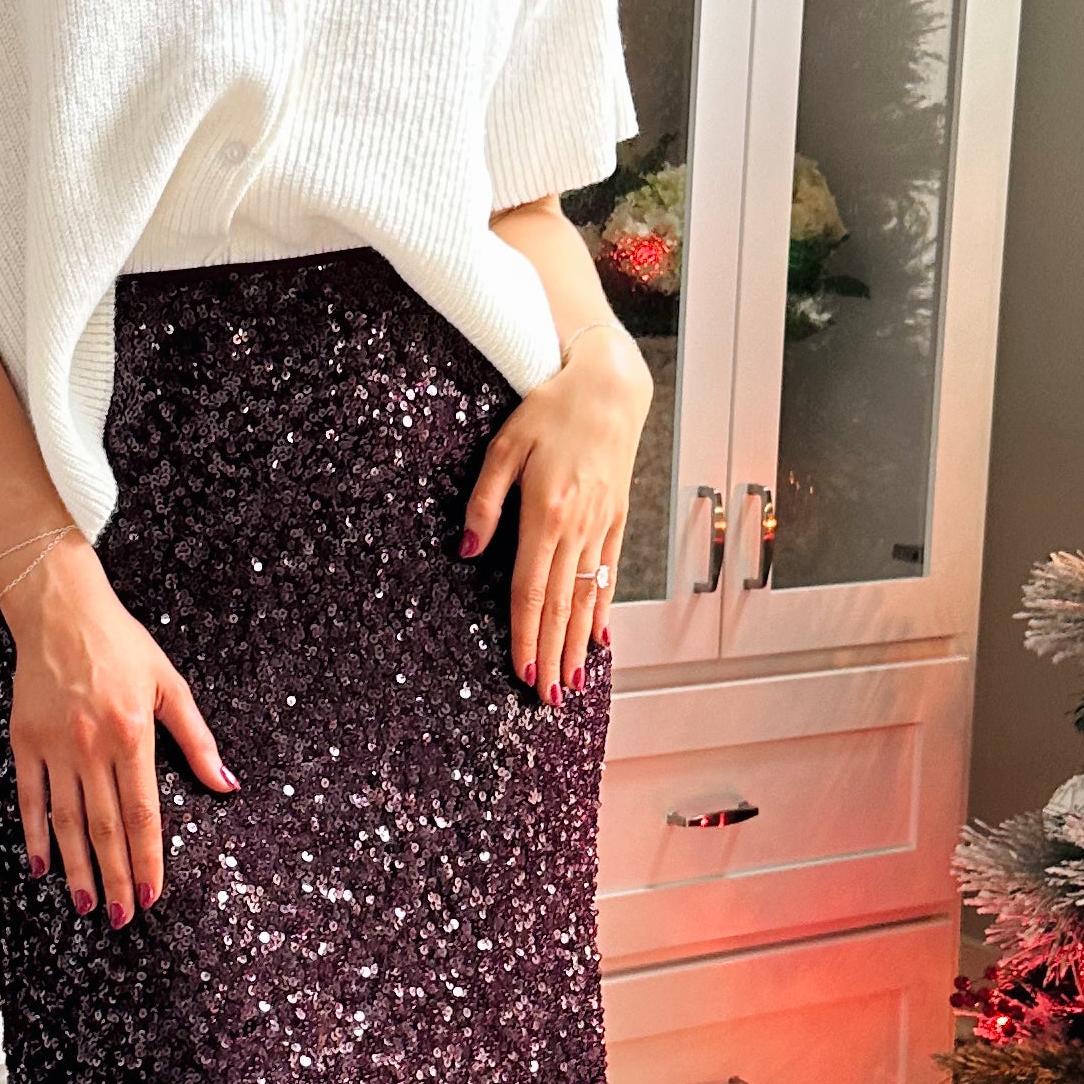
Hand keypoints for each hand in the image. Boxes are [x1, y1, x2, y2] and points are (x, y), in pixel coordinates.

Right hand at [1, 537, 236, 922]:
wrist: (60, 609)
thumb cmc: (118, 643)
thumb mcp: (171, 685)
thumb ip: (198, 741)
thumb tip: (225, 783)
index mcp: (133, 733)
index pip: (144, 814)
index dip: (147, 860)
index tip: (151, 895)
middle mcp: (91, 744)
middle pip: (106, 828)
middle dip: (115, 878)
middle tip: (120, 916)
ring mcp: (55, 745)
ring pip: (67, 821)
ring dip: (77, 868)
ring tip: (85, 903)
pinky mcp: (25, 741)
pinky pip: (29, 798)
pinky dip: (34, 835)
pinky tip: (42, 865)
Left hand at [460, 322, 649, 702]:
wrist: (608, 385)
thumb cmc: (550, 410)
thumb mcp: (504, 446)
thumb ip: (484, 502)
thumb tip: (468, 551)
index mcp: (545, 514)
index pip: (530, 591)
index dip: (525, 636)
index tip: (521, 671)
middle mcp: (577, 528)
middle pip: (560, 606)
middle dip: (552, 656)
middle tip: (545, 698)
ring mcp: (601, 526)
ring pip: (586, 598)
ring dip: (577, 644)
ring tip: (571, 683)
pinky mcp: (615, 518)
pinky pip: (607, 574)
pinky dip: (602, 609)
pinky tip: (599, 638)